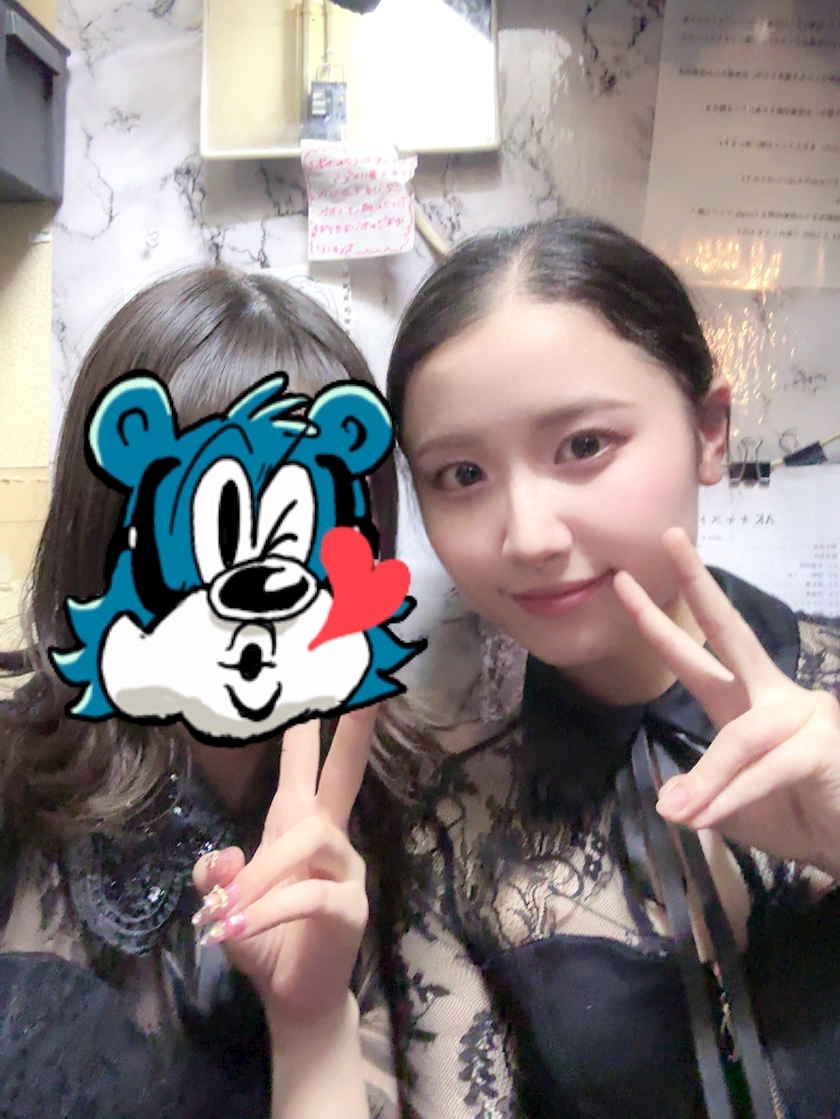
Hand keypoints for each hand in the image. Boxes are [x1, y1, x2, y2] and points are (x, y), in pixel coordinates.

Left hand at [192, 706, 376, 1023]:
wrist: (294, 998)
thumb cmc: (263, 939)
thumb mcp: (225, 904)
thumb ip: (215, 876)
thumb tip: (218, 859)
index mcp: (297, 823)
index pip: (306, 762)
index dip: (310, 719)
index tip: (319, 669)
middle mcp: (327, 836)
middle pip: (345, 771)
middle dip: (353, 728)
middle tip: (368, 684)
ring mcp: (345, 869)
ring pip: (311, 839)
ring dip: (263, 873)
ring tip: (224, 912)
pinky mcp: (349, 907)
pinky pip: (308, 894)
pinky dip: (266, 911)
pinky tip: (235, 931)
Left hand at [614, 528, 839, 874]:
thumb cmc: (795, 816)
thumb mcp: (730, 808)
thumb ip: (700, 796)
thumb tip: (668, 802)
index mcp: (743, 702)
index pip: (695, 653)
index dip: (657, 621)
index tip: (622, 584)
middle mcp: (772, 694)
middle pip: (731, 630)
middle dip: (697, 586)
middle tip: (669, 538)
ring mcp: (803, 713)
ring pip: (738, 737)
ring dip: (709, 783)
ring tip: (682, 817)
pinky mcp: (823, 743)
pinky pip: (765, 768)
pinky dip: (734, 797)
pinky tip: (712, 818)